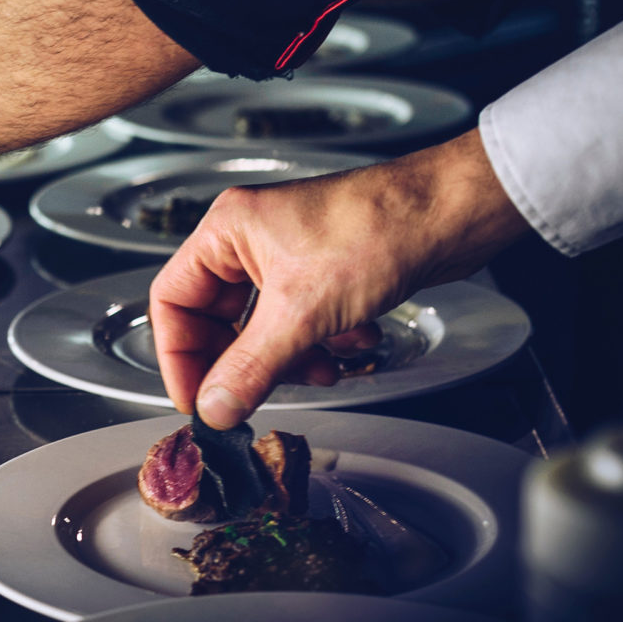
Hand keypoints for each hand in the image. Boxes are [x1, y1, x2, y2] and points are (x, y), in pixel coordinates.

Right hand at [149, 129, 528, 428]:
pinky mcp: (326, 272)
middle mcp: (252, 239)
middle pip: (219, 319)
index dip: (179, 356)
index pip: (172, 300)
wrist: (450, 213)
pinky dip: (322, 343)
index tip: (197, 400)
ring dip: (290, 358)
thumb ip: (250, 368)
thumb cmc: (378, 228)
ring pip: (264, 327)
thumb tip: (214, 407)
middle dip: (244, 362)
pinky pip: (302, 323)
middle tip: (254, 399)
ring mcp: (290, 255)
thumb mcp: (302, 313)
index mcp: (227, 230)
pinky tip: (353, 345)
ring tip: (321, 369)